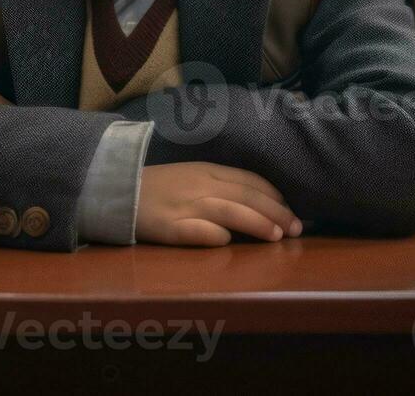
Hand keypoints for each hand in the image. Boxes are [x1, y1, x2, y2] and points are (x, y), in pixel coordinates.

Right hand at [135, 162, 302, 246]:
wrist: (117, 190)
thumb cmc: (160, 187)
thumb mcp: (194, 178)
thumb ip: (223, 186)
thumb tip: (260, 203)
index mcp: (208, 171)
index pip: (250, 181)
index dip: (275, 196)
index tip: (293, 211)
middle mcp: (200, 186)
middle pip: (246, 196)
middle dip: (276, 212)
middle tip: (297, 229)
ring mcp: (184, 206)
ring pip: (228, 211)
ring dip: (256, 222)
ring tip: (277, 236)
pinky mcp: (167, 227)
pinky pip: (194, 231)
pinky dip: (213, 235)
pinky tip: (228, 242)